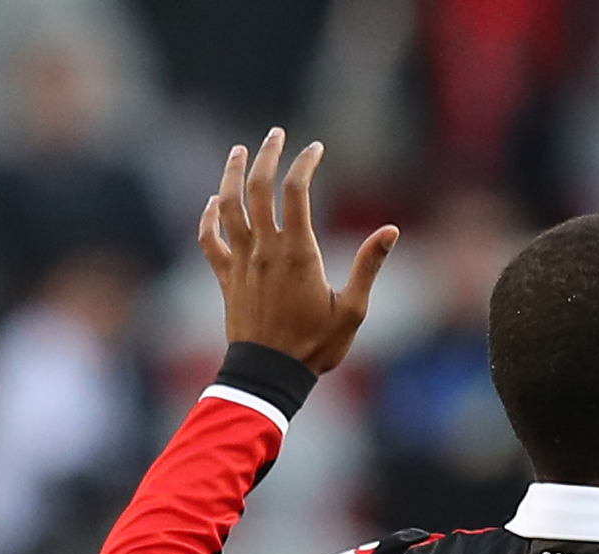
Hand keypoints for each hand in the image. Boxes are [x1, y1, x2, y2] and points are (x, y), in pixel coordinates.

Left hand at [196, 130, 397, 373]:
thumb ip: (368, 265)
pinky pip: (209, 239)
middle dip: (267, 156)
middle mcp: (265, 249)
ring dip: (232, 175)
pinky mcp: (226, 277)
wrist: (270, 374)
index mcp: (298, 252)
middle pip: (259, 188)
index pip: (296, 192)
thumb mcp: (352, 309)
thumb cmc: (316, 346)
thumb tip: (390, 230)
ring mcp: (241, 261)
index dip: (305, 164)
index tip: (315, 149)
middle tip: (275, 135)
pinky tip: (213, 202)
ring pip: (228, 205)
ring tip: (240, 152)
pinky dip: (208, 217)